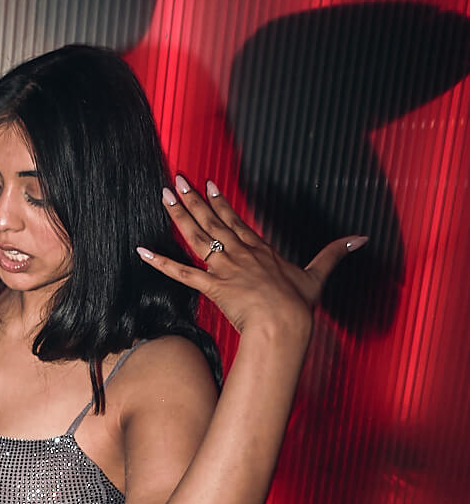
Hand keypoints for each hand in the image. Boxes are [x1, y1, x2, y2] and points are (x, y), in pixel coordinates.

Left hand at [140, 176, 365, 337]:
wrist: (285, 324)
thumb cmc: (299, 304)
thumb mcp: (318, 275)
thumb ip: (335, 254)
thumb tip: (361, 238)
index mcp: (259, 250)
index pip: (235, 220)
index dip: (221, 202)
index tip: (210, 184)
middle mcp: (239, 253)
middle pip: (212, 220)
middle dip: (193, 198)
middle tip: (176, 179)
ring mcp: (224, 268)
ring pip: (196, 237)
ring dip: (178, 216)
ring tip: (163, 196)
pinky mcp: (212, 286)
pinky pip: (181, 273)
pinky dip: (160, 262)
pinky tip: (143, 251)